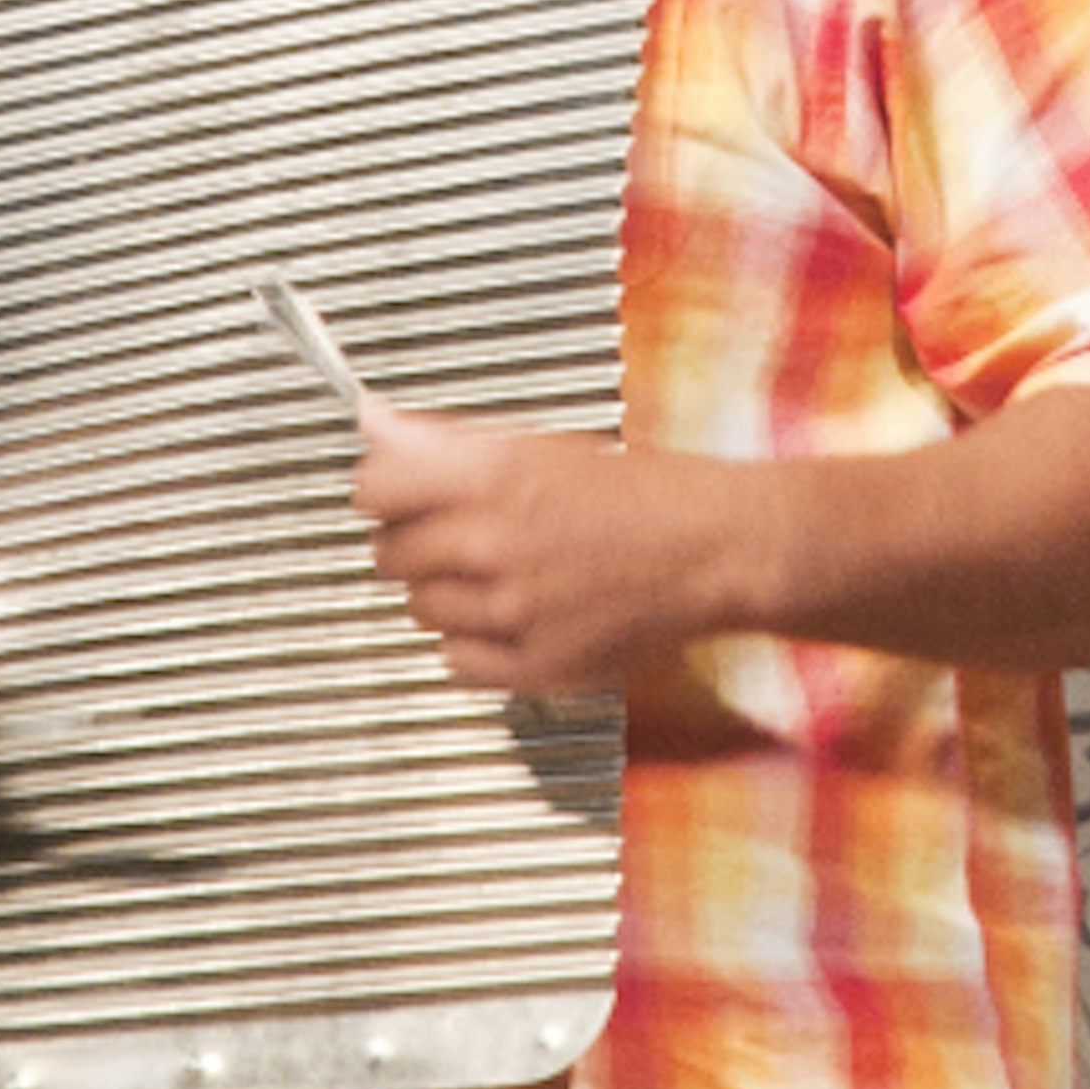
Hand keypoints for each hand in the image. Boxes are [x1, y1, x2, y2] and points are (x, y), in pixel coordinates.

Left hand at [352, 399, 751, 693]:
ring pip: (421, 609)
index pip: (374, 489)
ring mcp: (512, 611)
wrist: (715, 550)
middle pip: (391, 554)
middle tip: (467, 534)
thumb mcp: (543, 445)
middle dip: (419, 542)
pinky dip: (474, 643)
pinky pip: (455, 662)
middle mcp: (496, 544)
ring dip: (448, 593)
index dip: (384, 490)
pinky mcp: (533, 666)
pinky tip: (514, 616)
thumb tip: (373, 422)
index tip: (399, 493)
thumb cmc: (642, 494)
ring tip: (502, 574)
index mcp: (495, 477)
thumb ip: (446, 440)